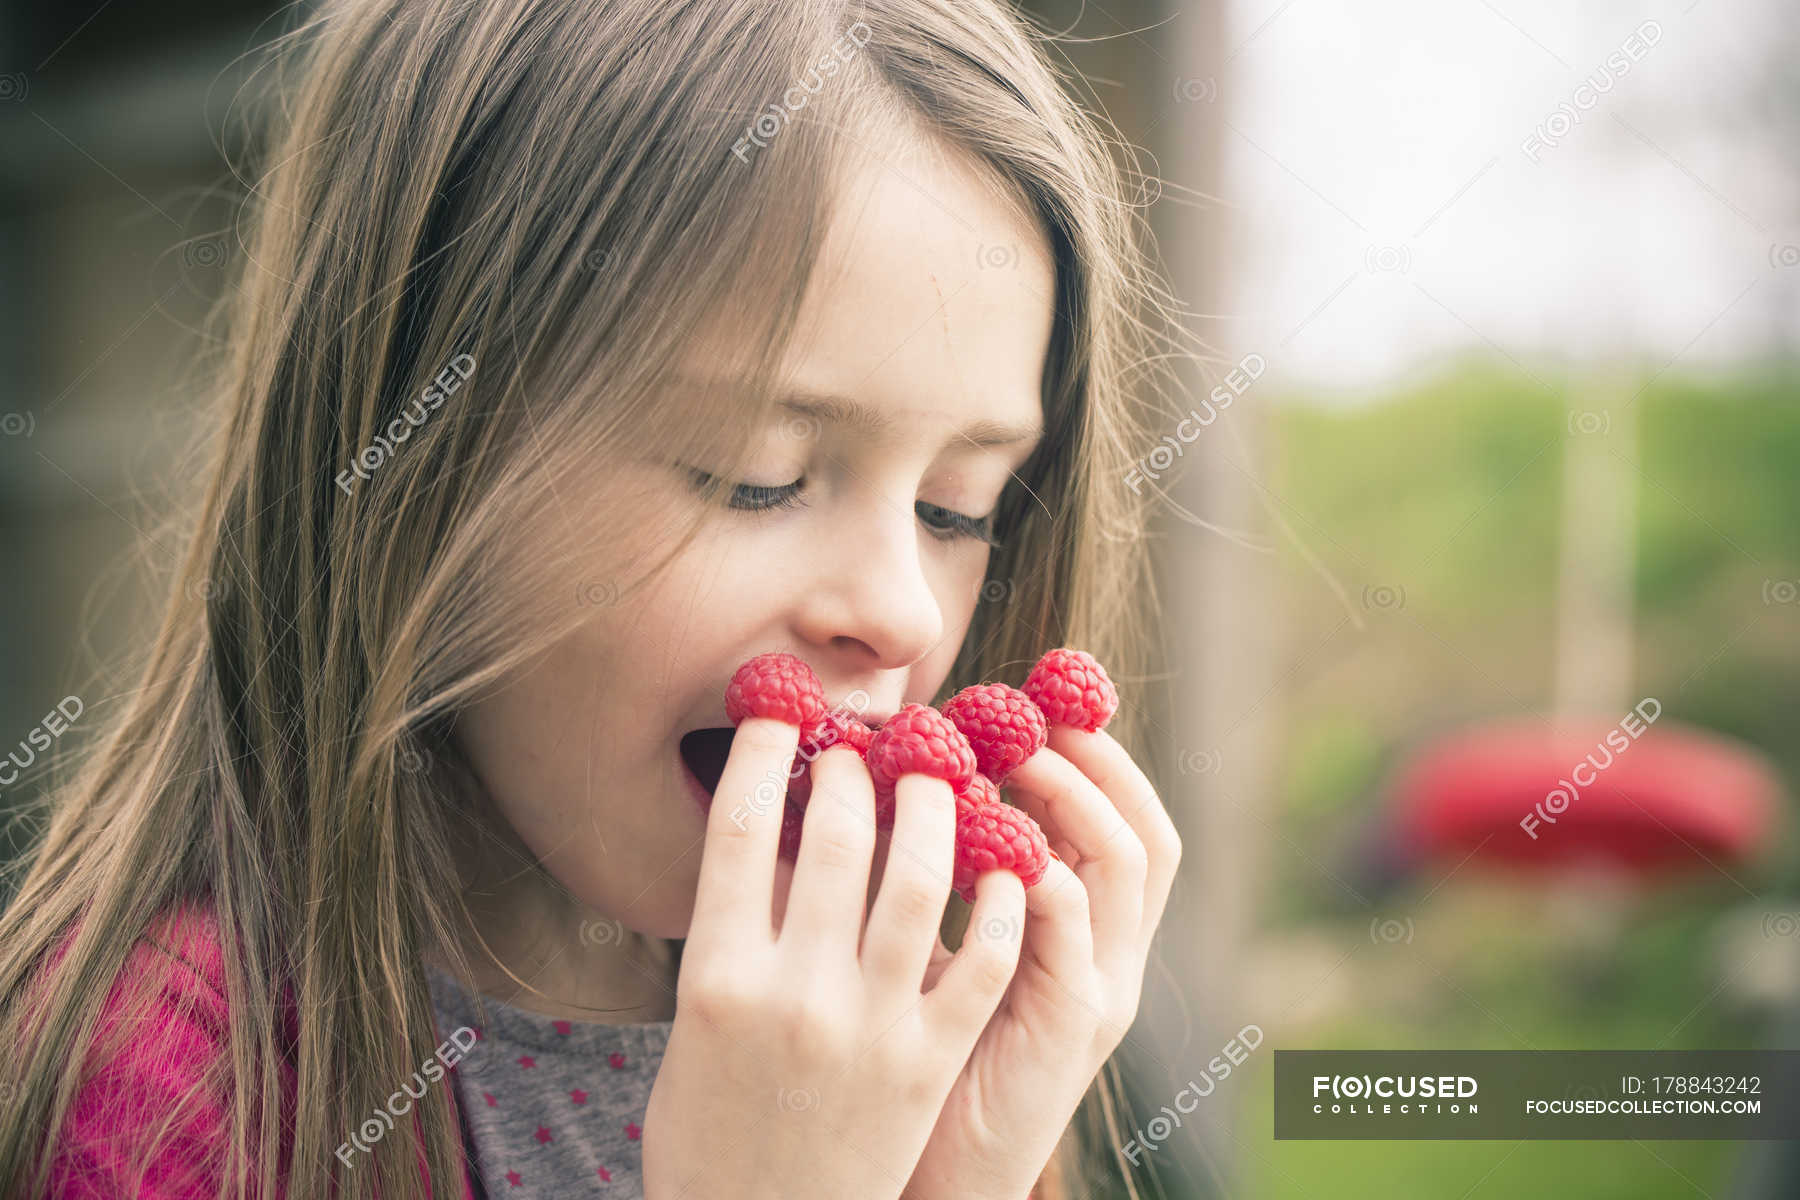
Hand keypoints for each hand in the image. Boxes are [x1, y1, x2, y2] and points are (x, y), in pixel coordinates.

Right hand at [644, 717, 1027, 1199]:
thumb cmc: (712, 1134)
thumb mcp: (693, 1031)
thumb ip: (731, 941)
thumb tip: (769, 841)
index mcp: (716, 978)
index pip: (737, 829)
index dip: (762, 754)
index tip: (781, 714)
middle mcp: (792, 991)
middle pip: (833, 835)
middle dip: (854, 769)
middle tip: (868, 744)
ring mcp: (867, 1027)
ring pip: (919, 878)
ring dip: (936, 808)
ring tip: (940, 779)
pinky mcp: (928, 1063)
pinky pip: (980, 960)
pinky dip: (998, 901)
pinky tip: (1003, 863)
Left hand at [900, 726, 1180, 1199]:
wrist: (935, 1176)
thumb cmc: (921, 1057)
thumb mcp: (939, 953)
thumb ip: (936, 878)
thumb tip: (882, 778)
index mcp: (1085, 936)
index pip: (1123, 822)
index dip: (1094, 754)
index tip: (1038, 692)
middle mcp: (1110, 956)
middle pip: (1144, 830)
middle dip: (1093, 758)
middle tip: (1027, 709)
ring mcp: (1100, 989)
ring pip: (1127, 866)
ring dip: (1070, 796)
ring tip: (1008, 755)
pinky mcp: (1070, 1026)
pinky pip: (1073, 930)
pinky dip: (1039, 871)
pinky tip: (988, 837)